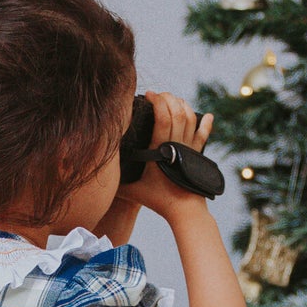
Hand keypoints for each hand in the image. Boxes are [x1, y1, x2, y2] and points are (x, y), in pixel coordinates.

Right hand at [114, 92, 214, 221]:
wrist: (185, 211)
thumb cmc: (158, 201)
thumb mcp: (133, 191)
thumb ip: (116, 183)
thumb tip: (99, 176)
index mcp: (161, 149)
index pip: (163, 117)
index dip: (157, 101)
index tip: (149, 95)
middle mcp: (178, 144)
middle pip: (178, 112)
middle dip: (168, 98)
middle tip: (158, 95)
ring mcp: (190, 148)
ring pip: (191, 118)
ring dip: (183, 105)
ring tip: (173, 100)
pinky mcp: (197, 154)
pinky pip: (203, 134)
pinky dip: (206, 123)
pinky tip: (207, 116)